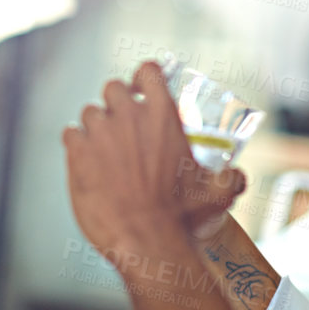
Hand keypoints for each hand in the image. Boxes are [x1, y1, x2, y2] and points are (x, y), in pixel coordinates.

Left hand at [65, 63, 246, 261]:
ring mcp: (99, 132)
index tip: (143, 90)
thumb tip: (237, 175)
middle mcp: (128, 116)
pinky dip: (77, 143)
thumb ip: (231, 179)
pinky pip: (71, 133)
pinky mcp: (77, 152)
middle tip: (123, 124)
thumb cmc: (181, 216)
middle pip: (113, 88)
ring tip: (105, 149)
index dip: (144, 78)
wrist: (144, 238)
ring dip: (97, 126)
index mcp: (162, 115)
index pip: (149, 71)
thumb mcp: (217, 195)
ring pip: (90, 112)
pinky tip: (87, 160)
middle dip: (117, 103)